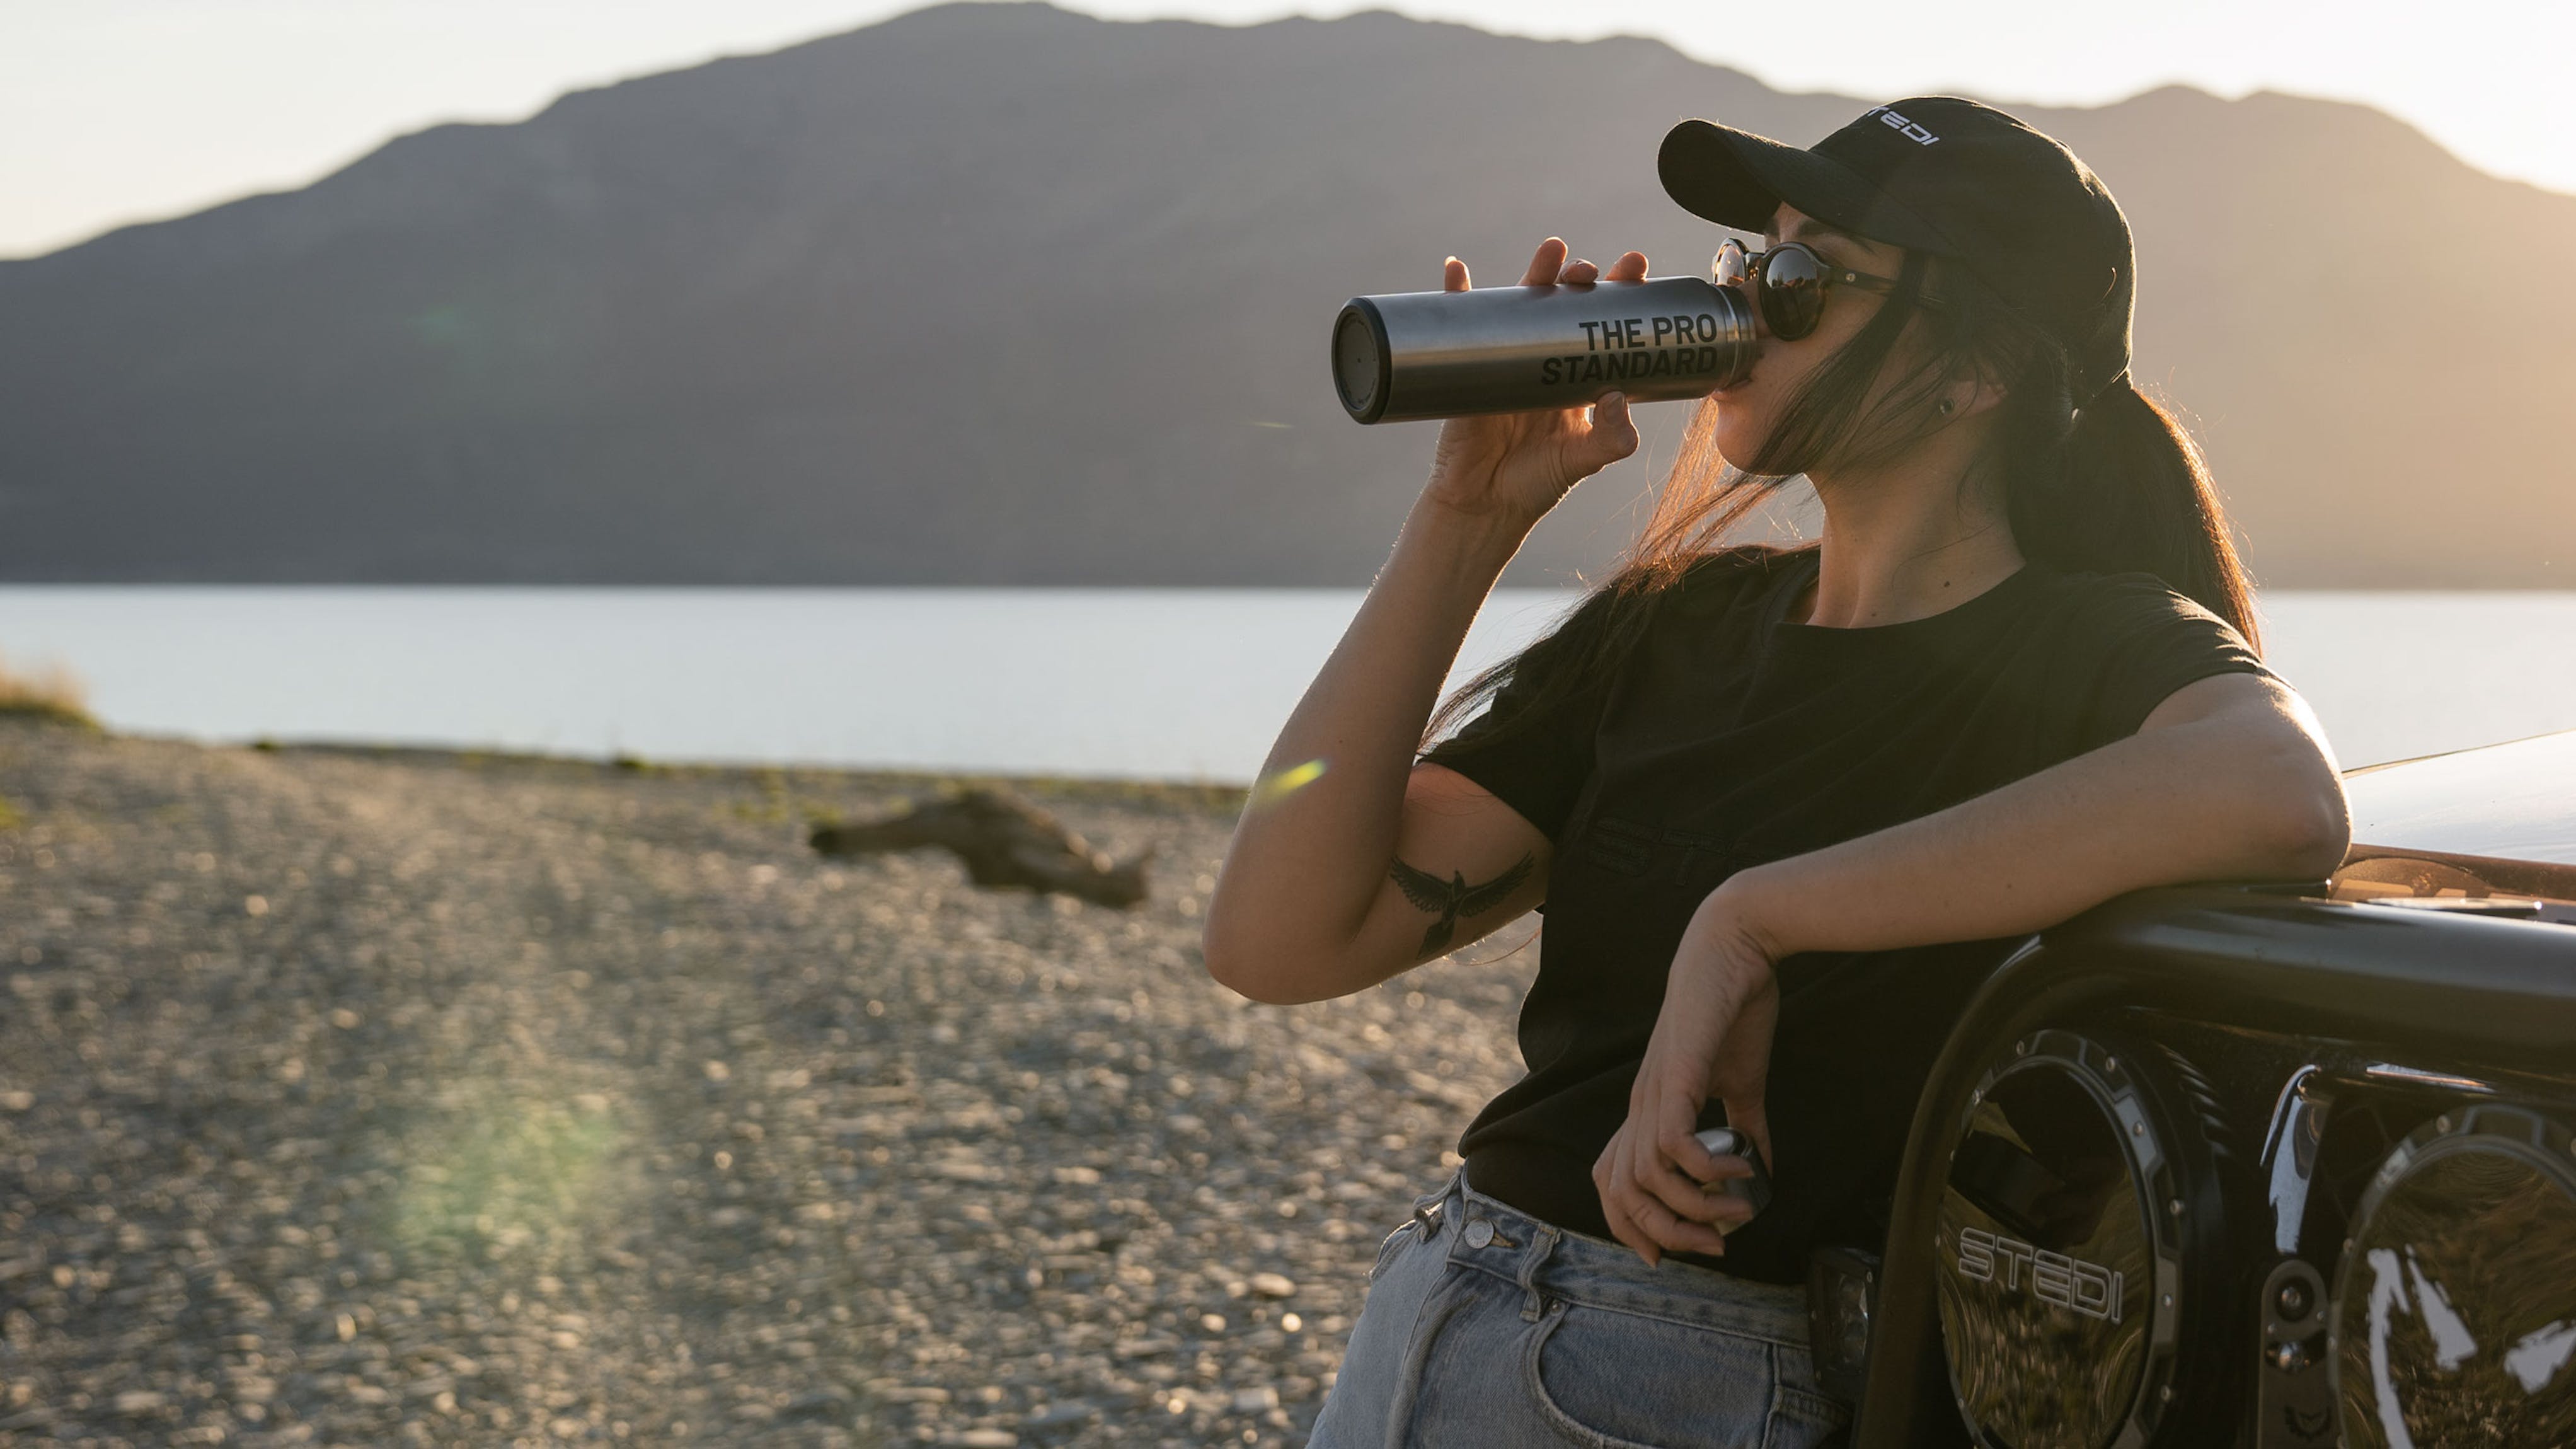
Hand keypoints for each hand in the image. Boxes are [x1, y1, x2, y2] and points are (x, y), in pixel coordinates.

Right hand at [1421, 238, 1646, 526]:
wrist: (1483, 505)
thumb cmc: (1537, 483)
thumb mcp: (1583, 461)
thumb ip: (1611, 437)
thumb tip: (1618, 395)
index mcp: (1579, 378)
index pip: (1603, 326)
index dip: (1619, 296)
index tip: (1636, 268)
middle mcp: (1546, 362)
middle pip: (1565, 305)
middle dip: (1580, 278)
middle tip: (1589, 269)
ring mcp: (1507, 360)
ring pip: (1522, 305)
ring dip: (1535, 274)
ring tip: (1552, 251)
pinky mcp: (1468, 367)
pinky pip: (1461, 322)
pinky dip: (1455, 294)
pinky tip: (1456, 272)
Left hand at [1594, 886, 1781, 1264]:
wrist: (1735, 948)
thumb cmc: (1733, 1010)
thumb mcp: (1741, 1082)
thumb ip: (1746, 1127)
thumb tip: (1763, 1173)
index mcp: (1649, 1109)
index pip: (1612, 1181)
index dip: (1630, 1226)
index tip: (1671, 1255)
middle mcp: (1641, 1105)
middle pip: (1622, 1191)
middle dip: (1666, 1234)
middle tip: (1716, 1244)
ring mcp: (1655, 1089)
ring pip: (1646, 1175)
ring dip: (1693, 1207)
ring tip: (1737, 1208)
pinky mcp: (1678, 1073)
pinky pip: (1674, 1141)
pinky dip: (1706, 1168)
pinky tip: (1743, 1168)